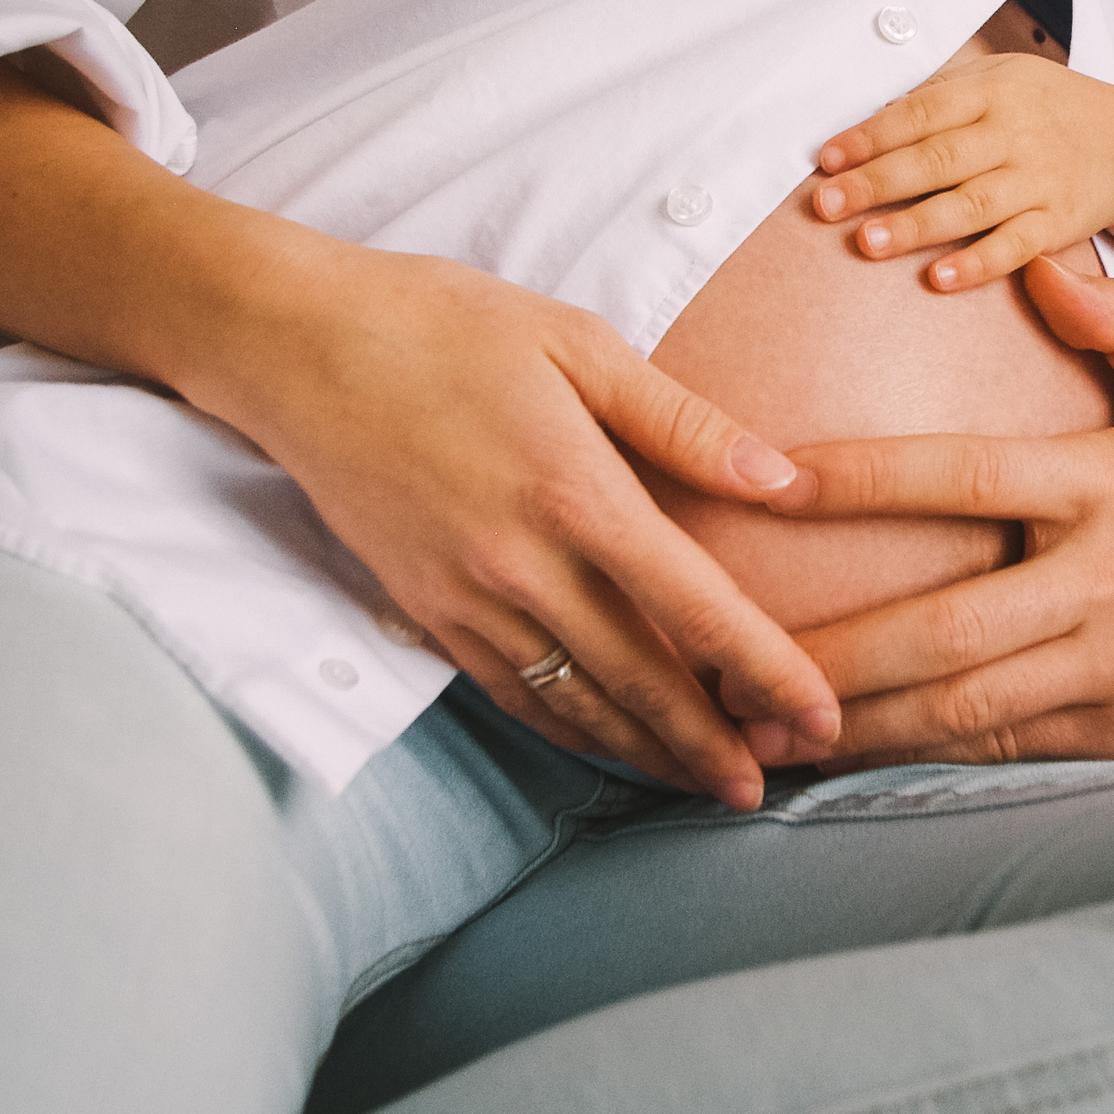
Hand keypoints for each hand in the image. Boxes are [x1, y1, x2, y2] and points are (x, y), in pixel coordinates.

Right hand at [0, 61, 837, 808]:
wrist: (295, 346)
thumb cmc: (443, 326)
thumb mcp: (579, 345)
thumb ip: (685, 425)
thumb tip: (782, 483)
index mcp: (577, 493)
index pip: (697, 610)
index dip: (767, 674)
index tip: (819, 718)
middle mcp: (522, 565)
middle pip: (641, 683)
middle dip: (713, 745)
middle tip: (771, 786)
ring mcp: (465, 598)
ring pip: (574, 705)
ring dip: (646, 754)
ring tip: (704, 784)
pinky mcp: (422, 612)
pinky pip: (509, 694)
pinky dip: (567, 730)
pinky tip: (607, 745)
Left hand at [742, 256, 1113, 763]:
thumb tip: (1044, 268)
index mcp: (1103, 484)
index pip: (960, 473)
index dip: (859, 479)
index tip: (768, 480)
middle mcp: (1098, 581)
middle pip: (940, 626)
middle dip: (831, 654)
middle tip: (733, 665)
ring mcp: (1112, 666)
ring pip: (964, 708)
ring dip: (858, 726)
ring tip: (766, 733)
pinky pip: (1010, 750)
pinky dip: (927, 759)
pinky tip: (857, 763)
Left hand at [811, 53, 1113, 289]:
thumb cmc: (1050, 110)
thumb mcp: (1002, 77)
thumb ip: (942, 97)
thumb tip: (870, 123)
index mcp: (992, 92)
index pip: (922, 113)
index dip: (872, 136)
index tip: (828, 159)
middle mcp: (1014, 134)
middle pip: (938, 158)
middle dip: (878, 182)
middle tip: (827, 204)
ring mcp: (1038, 180)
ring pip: (971, 204)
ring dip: (917, 225)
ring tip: (867, 242)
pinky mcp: (1058, 222)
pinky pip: (1015, 246)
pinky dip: (978, 264)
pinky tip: (940, 279)